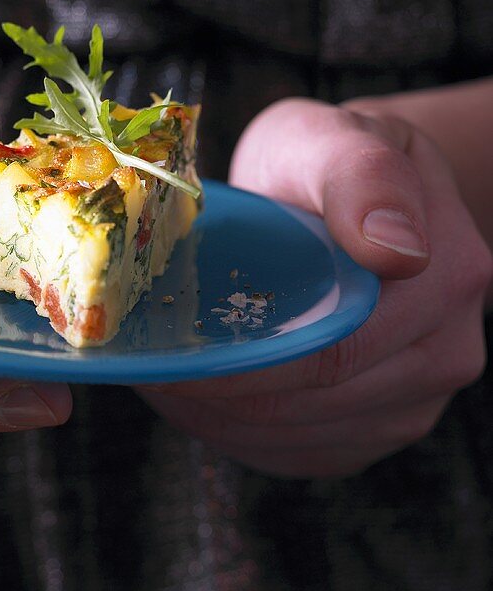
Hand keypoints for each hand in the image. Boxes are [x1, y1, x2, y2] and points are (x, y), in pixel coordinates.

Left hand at [138, 98, 491, 477]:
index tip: (169, 357)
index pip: (336, 350)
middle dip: (218, 395)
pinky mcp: (382, 426)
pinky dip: (238, 434)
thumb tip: (394, 250)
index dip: (243, 366)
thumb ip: (363, 177)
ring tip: (163, 378)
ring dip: (220, 419)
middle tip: (143, 369)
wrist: (350, 193)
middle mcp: (448, 350)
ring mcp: (419, 399)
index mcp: (446, 276)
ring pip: (302, 437)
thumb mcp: (333, 137)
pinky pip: (302, 452)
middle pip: (314, 403)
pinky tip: (198, 398)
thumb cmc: (326, 158)